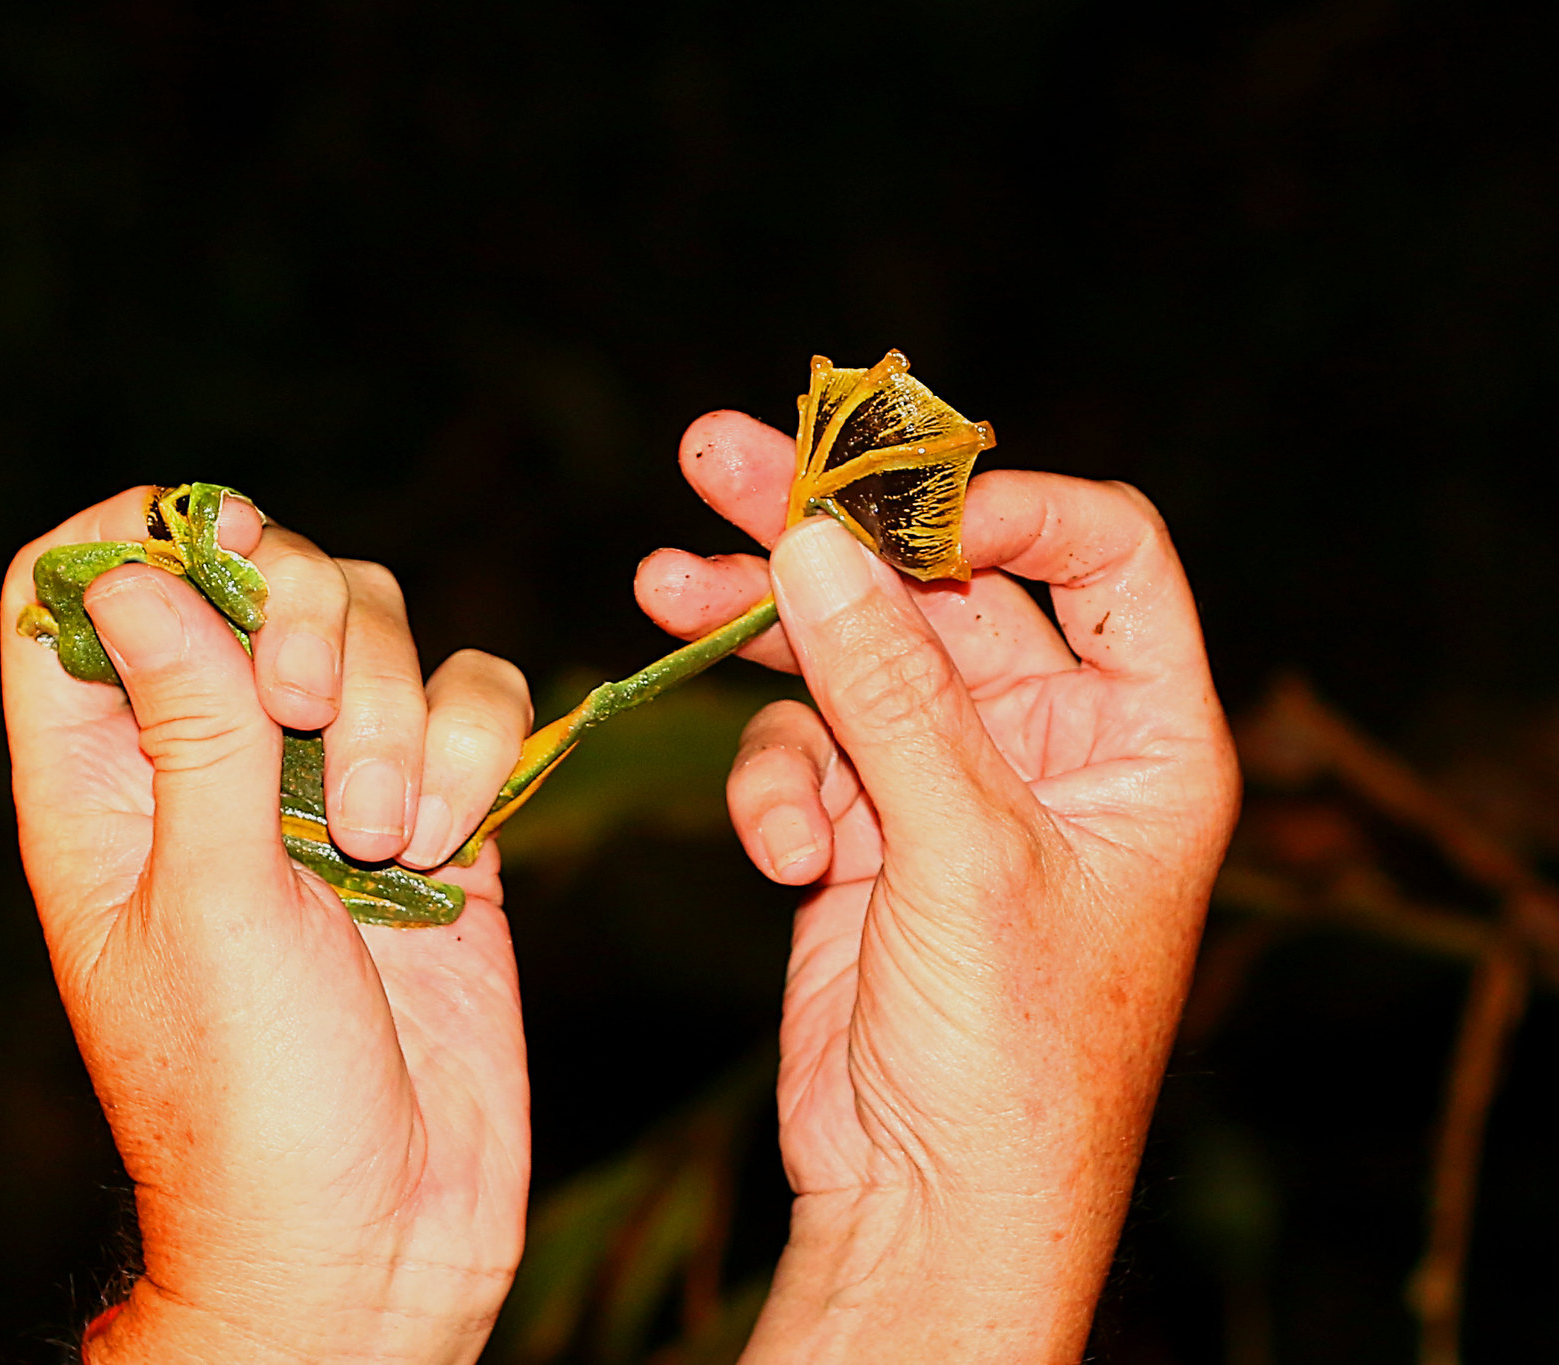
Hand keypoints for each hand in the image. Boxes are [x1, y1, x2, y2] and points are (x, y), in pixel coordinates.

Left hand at [0, 488, 534, 1364]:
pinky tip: (456, 840)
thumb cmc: (248, 1097)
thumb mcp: (206, 898)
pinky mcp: (444, 816)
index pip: (83, 591)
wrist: (374, 1235)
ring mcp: (334, 785)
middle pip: (259, 574)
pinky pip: (474, 702)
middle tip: (311, 705)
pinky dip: (475, 741)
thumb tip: (143, 570)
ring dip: (398, 703)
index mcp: (105, 780)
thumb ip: (192, 725)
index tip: (223, 555)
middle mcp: (216, 762)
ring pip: (381, 627)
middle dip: (309, 615)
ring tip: (392, 836)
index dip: (142, 538)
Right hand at [635, 415, 1240, 1361]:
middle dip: (825, 532)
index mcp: (1145, 736)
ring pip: (849, 659)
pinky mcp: (868, 832)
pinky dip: (774, 791)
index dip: (998, 504)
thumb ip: (889, 689)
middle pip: (940, 587)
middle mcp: (1056, 744)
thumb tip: (813, 544)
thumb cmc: (1013, 1055)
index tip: (880, 497)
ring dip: (757, 636)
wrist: (932, 1207)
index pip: (1102, 552)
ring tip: (660, 585)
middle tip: (715, 456)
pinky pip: (804, 756)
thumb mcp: (961, 853)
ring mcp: (953, 786)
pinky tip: (778, 854)